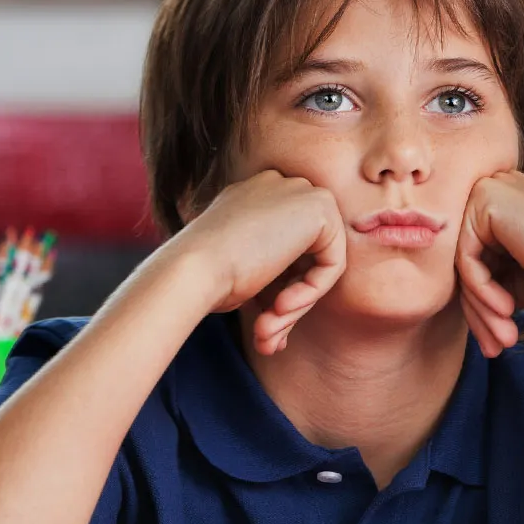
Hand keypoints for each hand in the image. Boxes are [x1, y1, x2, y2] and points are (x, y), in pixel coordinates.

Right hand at [168, 170, 346, 354]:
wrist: (192, 268)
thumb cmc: (205, 278)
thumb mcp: (242, 272)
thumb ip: (271, 275)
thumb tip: (289, 309)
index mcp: (255, 196)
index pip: (285, 249)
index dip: (277, 291)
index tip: (261, 323)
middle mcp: (278, 186)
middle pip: (305, 256)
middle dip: (290, 302)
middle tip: (267, 338)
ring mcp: (300, 192)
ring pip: (318, 263)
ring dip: (296, 305)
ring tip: (267, 333)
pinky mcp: (320, 208)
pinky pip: (331, 264)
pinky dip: (310, 294)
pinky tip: (279, 309)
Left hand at [455, 171, 523, 357]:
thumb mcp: (514, 280)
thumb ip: (482, 274)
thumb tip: (449, 293)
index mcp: (507, 202)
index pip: (474, 254)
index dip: (480, 300)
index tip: (495, 337)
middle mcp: (497, 187)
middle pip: (464, 256)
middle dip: (477, 308)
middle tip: (495, 346)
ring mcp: (492, 189)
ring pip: (461, 259)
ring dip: (480, 306)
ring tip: (503, 337)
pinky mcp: (487, 200)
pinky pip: (465, 256)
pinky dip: (481, 289)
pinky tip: (506, 309)